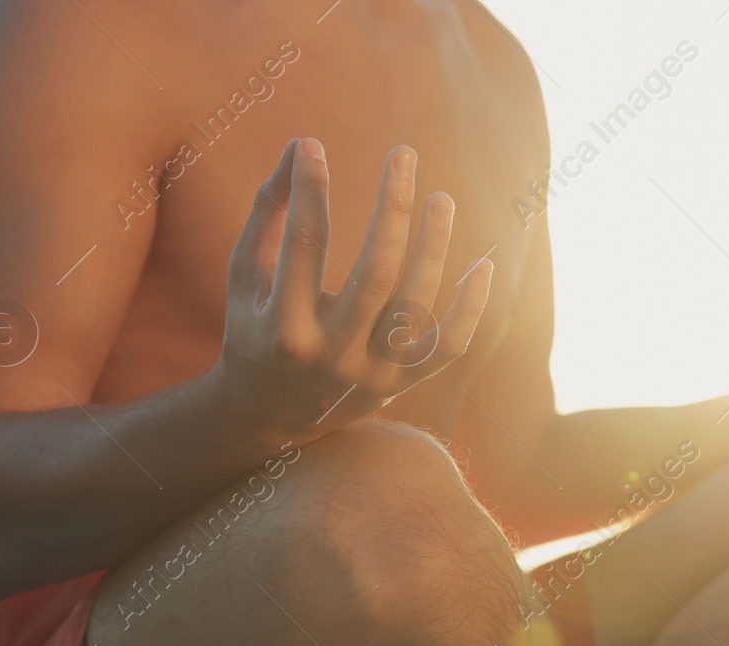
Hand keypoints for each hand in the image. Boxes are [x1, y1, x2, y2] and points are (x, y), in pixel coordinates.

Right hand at [213, 138, 493, 445]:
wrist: (268, 416)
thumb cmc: (256, 328)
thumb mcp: (246, 275)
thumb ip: (269, 211)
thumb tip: (301, 147)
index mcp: (285, 328)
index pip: (305, 245)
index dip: (310, 190)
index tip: (312, 146)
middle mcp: (332, 354)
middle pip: (375, 274)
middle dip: (392, 208)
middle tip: (403, 153)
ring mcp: (370, 374)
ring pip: (415, 307)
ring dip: (434, 247)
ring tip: (441, 198)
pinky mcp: (399, 385)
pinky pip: (447, 347)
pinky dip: (469, 308)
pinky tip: (483, 265)